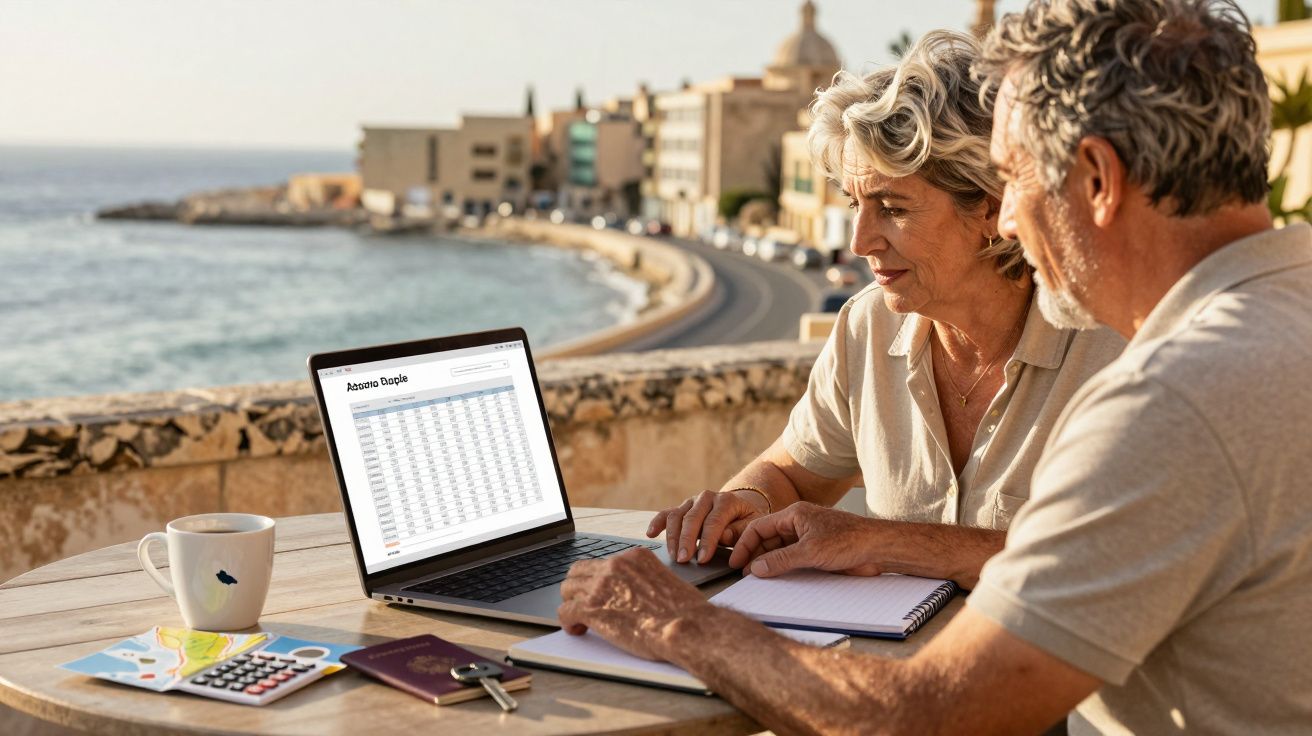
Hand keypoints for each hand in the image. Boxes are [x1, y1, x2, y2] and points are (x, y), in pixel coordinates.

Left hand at [558, 548, 714, 659]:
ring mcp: (600, 585)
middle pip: (579, 570)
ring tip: (580, 619)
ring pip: (567, 588)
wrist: (686, 626)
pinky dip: (568, 622)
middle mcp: (614, 565)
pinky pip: (565, 611)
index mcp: (634, 557)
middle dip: (578, 588)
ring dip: (571, 603)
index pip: (603, 562)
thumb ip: (644, 579)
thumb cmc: (684, 611)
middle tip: (583, 603)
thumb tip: (635, 593)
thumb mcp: (666, 580)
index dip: (597, 579)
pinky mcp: (591, 607)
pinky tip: (577, 629)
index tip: (599, 591)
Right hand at [646, 490, 767, 563]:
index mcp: (727, 501)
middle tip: (683, 560)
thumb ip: (740, 532)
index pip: (714, 522)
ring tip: (673, 556)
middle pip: (693, 518)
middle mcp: (707, 497)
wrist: (741, 507)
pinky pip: (667, 513)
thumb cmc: (747, 522)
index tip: (702, 559)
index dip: (707, 541)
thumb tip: (723, 537)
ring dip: (673, 537)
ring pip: (677, 516)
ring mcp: (692, 501)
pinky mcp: (682, 508)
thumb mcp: (752, 526)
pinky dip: (657, 522)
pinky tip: (650, 534)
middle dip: (687, 540)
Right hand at [728, 502, 885, 577]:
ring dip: (769, 564)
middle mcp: (798, 524)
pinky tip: (779, 581)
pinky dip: (784, 569)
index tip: (736, 562)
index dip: (745, 545)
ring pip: (780, 551)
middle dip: (755, 556)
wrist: (878, 548)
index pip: (759, 527)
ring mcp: (808, 538)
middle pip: (768, 539)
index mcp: (794, 515)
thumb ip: (780, 560)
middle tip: (745, 575)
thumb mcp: (810, 551)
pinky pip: (793, 560)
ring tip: (759, 580)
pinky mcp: (817, 552)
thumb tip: (756, 568)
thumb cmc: (850, 540)